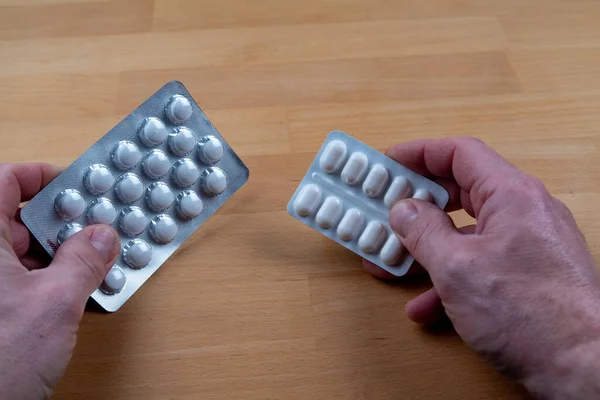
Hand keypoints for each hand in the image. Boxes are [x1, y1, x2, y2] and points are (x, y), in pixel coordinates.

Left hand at [0, 163, 119, 399]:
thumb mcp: (54, 303)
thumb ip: (83, 261)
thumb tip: (102, 236)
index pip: (4, 181)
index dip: (41, 177)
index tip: (75, 186)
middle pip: (17, 219)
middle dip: (62, 224)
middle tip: (97, 232)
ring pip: (21, 252)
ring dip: (59, 257)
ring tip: (93, 265)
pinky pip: (20, 281)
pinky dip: (48, 281)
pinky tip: (75, 291)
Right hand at [364, 138, 599, 398]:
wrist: (580, 368)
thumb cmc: (530, 315)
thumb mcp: (456, 268)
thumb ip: (423, 232)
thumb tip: (404, 211)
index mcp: (512, 195)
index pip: (460, 154)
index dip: (420, 153)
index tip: (390, 162)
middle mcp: (525, 212)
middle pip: (461, 193)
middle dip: (418, 206)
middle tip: (387, 210)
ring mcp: (529, 243)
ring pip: (467, 232)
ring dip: (428, 247)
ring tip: (394, 261)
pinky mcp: (529, 273)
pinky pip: (481, 262)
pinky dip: (450, 277)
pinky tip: (426, 304)